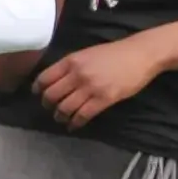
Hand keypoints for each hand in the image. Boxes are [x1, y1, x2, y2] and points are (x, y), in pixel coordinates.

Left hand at [34, 39, 162, 128]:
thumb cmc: (114, 53)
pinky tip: (74, 125)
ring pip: (65, 108)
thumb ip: (72, 65)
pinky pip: (83, 115)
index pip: (45, 77)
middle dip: (47, 105)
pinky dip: (75, 123)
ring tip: (61, 119)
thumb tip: (57, 79)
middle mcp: (77, 74)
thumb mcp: (87, 54)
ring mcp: (90, 87)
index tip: (37, 94)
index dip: (38, 88)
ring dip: (60, 116)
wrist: (140, 54)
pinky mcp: (104, 99)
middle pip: (52, 95)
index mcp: (71, 61)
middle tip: (49, 109)